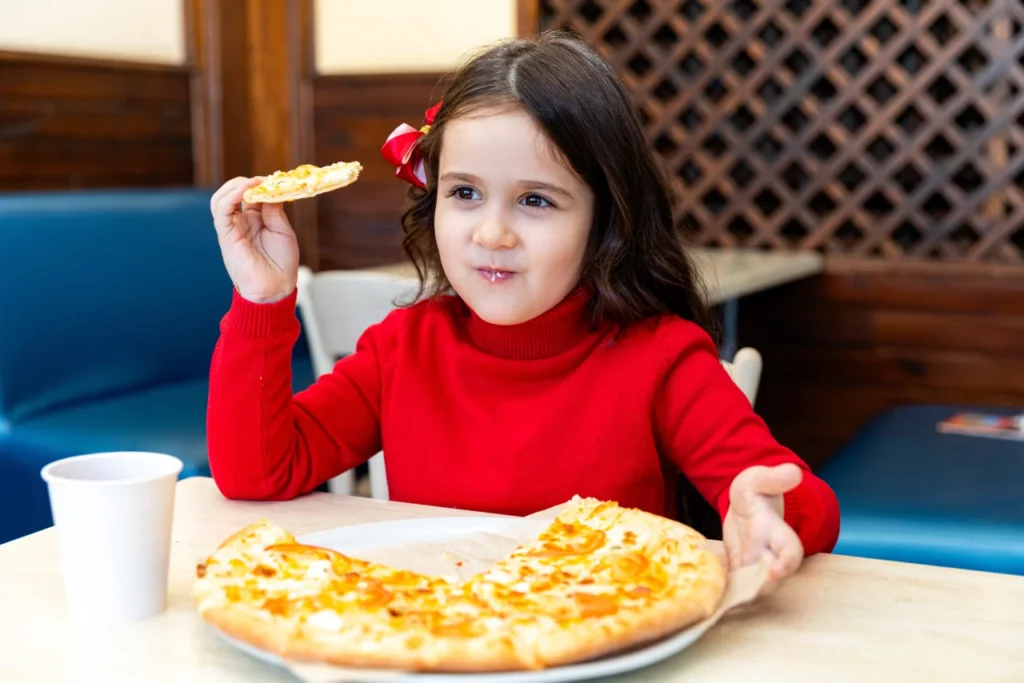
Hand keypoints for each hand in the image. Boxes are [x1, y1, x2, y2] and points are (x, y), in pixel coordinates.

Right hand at [210, 177, 299, 303]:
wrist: (275, 288)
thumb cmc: (281, 264)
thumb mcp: (282, 231)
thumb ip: (274, 210)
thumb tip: (270, 189)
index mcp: (255, 221)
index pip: (251, 195)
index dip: (261, 185)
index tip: (276, 180)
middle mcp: (240, 222)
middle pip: (233, 193)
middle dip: (247, 182)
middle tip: (265, 180)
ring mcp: (231, 228)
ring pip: (222, 198)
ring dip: (236, 185)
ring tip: (254, 183)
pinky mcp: (226, 235)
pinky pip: (221, 210)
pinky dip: (231, 196)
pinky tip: (246, 190)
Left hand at [722, 463, 804, 594]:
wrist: (744, 503)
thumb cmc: (755, 490)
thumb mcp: (759, 479)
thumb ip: (774, 478)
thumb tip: (794, 472)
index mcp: (774, 530)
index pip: (791, 550)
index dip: (787, 562)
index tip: (777, 571)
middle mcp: (767, 551)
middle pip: (772, 577)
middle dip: (763, 586)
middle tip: (748, 594)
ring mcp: (751, 561)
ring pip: (752, 584)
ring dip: (742, 593)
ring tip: (726, 600)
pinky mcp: (736, 567)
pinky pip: (733, 583)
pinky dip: (725, 592)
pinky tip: (711, 598)